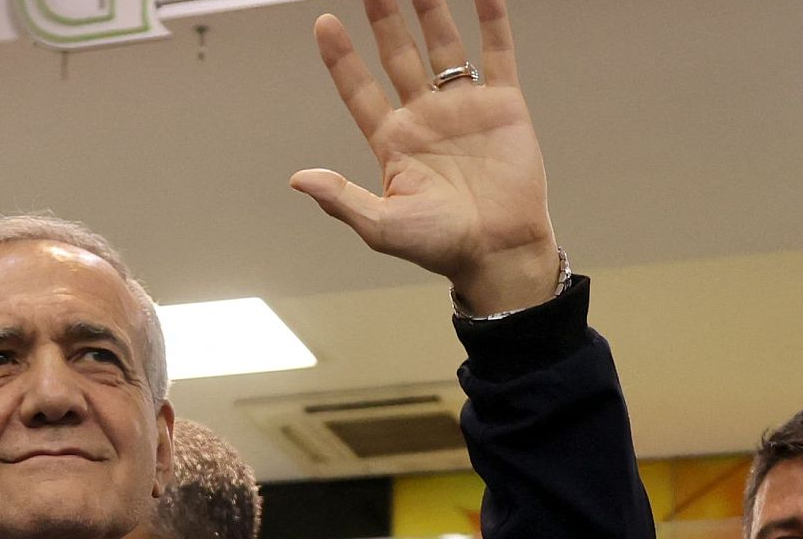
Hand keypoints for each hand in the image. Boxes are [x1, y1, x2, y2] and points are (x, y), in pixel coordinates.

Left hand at [292, 0, 559, 312]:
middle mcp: (424, 117)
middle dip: (384, 19)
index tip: (324, 23)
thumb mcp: (382, 227)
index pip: (359, 89)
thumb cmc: (440, 246)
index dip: (342, 57)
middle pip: (398, 54)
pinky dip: (492, 22)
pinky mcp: (503, 105)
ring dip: (431, 10)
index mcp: (392, 141)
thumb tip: (299, 180)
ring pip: (443, 46)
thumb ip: (342, 199)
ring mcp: (463, 107)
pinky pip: (496, 54)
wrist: (499, 251)